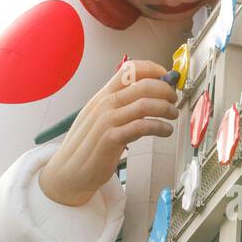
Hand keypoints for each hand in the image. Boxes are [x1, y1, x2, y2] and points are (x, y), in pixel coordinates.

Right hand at [39, 60, 178, 206]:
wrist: (68, 172)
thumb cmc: (88, 146)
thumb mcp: (101, 118)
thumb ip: (120, 105)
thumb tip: (148, 95)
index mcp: (102, 96)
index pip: (129, 69)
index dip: (153, 69)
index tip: (167, 77)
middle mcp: (104, 104)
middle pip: (142, 85)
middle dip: (165, 90)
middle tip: (174, 99)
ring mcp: (106, 121)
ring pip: (144, 104)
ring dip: (166, 108)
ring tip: (173, 115)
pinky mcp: (111, 139)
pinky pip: (141, 126)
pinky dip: (159, 127)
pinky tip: (165, 131)